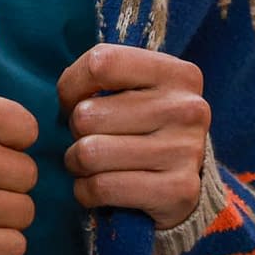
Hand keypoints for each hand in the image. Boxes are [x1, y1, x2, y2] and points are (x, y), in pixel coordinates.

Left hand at [58, 44, 209, 230]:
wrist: (183, 182)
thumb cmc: (147, 125)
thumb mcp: (137, 88)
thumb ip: (103, 75)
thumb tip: (67, 93)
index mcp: (177, 73)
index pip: (101, 63)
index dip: (72, 85)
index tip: (75, 101)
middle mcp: (188, 108)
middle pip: (87, 114)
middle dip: (76, 131)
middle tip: (90, 138)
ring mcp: (185, 151)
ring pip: (89, 154)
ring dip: (77, 163)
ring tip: (91, 164)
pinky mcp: (178, 191)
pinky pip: (101, 187)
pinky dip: (86, 191)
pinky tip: (97, 187)